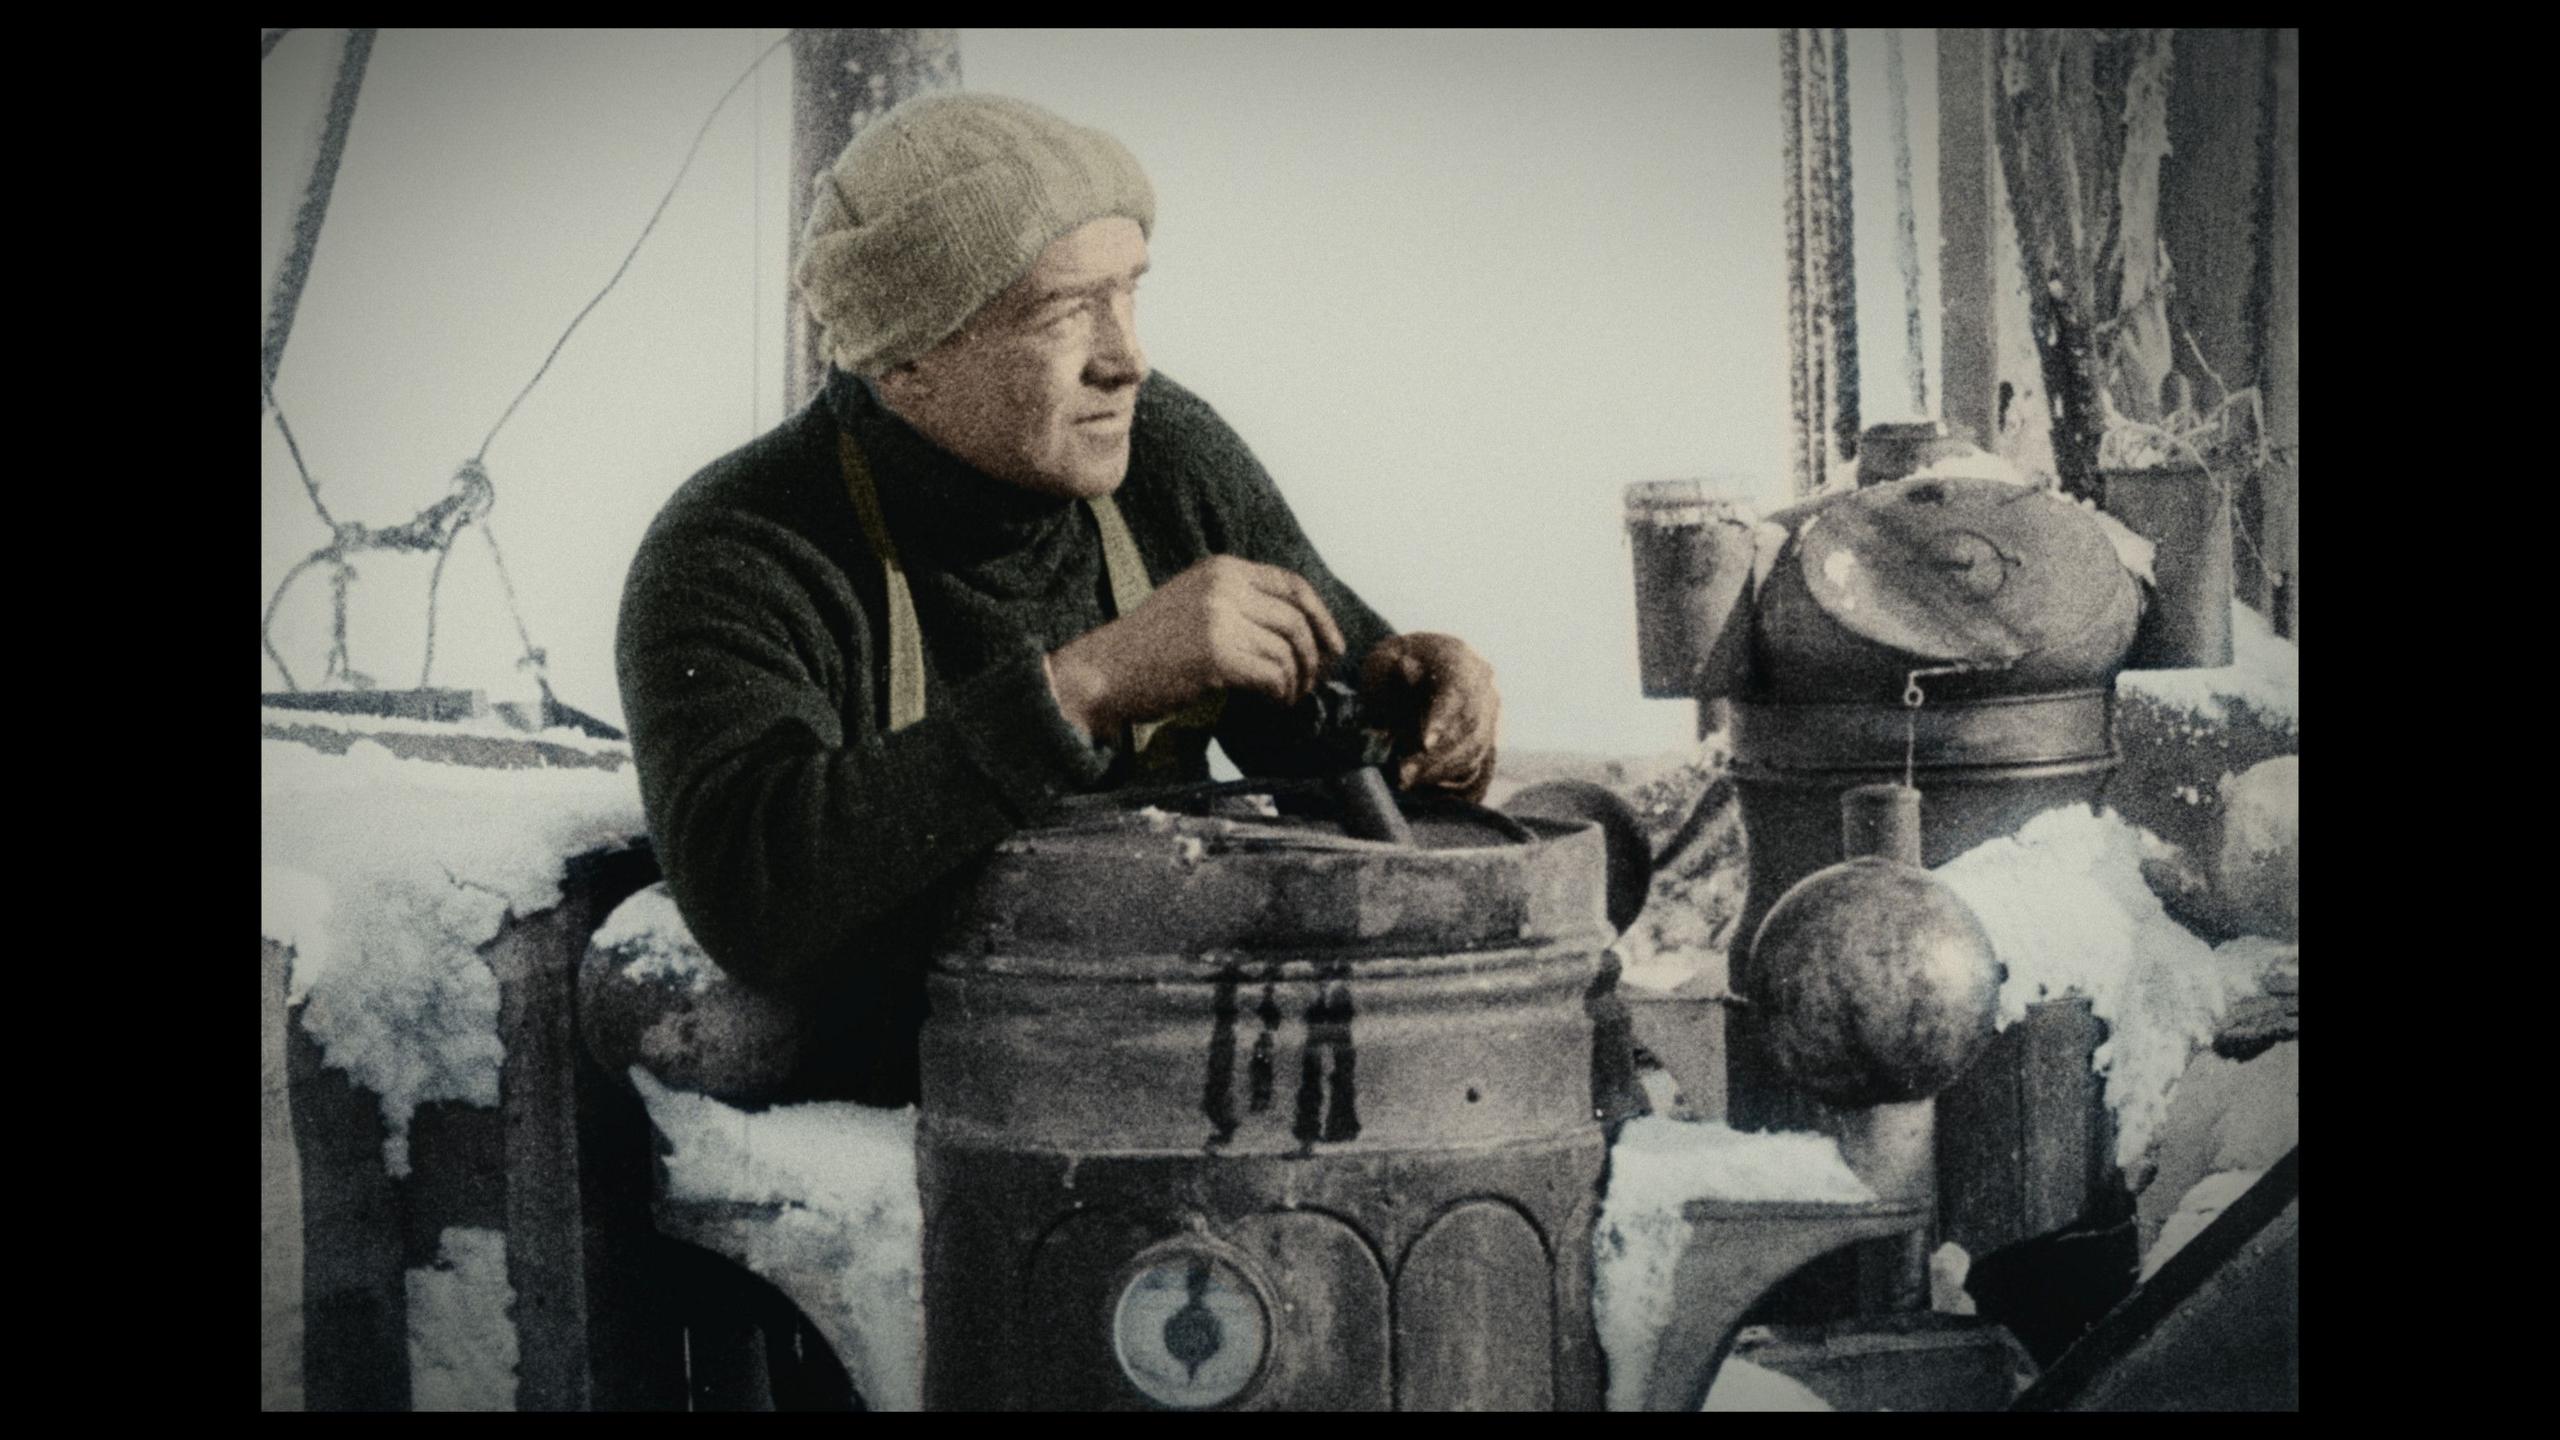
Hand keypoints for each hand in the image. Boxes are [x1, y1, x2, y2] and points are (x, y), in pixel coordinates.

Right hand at [1048, 555, 1345, 738]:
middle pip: (1296, 619)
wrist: (1105, 672)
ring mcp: (1219, 618)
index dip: (1321, 617)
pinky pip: (1273, 675)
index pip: (1292, 584)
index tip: (1333, 648)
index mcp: (1222, 569)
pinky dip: (1280, 694)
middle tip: (1313, 684)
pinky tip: (1272, 704)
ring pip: (1288, 650)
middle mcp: (1223, 586)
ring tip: (1287, 698)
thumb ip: (1240, 604)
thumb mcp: (1196, 605)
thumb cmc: (1151, 648)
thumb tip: (1302, 632)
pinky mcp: (1216, 655)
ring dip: (1296, 681)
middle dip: (1315, 657)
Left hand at [1360, 632, 1497, 801]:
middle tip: (1403, 773)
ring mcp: (1488, 708)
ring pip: (1473, 745)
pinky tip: (1419, 778)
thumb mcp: (1381, 661)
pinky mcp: (1486, 732)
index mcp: (1457, 655)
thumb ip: (1390, 666)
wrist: (1411, 670)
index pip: (1458, 688)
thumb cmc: (1391, 667)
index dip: (1443, 717)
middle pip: (1468, 722)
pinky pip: (1473, 758)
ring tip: (1406, 780)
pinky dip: (1445, 772)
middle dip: (1435, 753)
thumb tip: (1405, 668)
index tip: (1424, 744)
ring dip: (1439, 767)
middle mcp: (1481, 681)